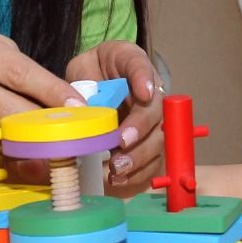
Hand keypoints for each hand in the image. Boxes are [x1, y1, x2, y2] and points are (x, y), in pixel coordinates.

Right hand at [0, 26, 82, 155]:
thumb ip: (15, 63)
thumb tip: (57, 93)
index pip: (19, 72)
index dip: (52, 91)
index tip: (77, 105)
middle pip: (13, 109)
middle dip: (45, 121)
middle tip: (70, 127)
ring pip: (2, 134)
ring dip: (27, 139)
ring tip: (44, 136)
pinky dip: (4, 148)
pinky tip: (12, 142)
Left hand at [66, 41, 163, 195]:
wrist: (95, 86)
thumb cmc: (91, 74)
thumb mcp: (82, 68)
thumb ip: (84, 82)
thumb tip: (85, 106)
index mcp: (131, 64)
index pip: (141, 66)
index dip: (145, 79)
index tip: (144, 93)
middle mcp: (150, 92)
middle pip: (156, 110)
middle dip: (141, 128)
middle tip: (122, 142)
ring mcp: (153, 120)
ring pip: (158, 139)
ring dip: (139, 155)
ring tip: (117, 167)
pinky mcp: (148, 144)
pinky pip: (152, 161)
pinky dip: (137, 173)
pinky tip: (118, 178)